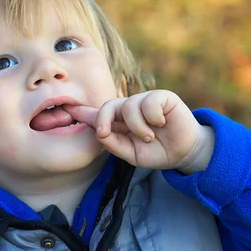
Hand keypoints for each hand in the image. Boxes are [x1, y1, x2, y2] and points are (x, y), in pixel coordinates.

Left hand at [64, 90, 213, 172]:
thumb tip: (100, 133)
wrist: (183, 152)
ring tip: (149, 137)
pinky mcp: (161, 97)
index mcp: (118, 122)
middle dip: (101, 119)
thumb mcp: (131, 154)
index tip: (66, 110)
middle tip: (104, 133)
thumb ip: (114, 144)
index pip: (97, 114)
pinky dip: (153, 116)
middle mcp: (129, 109)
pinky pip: (149, 102)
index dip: (82, 112)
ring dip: (138, 126)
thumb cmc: (156, 151)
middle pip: (108, 105)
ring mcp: (144, 101)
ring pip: (129, 106)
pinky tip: (161, 123)